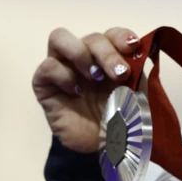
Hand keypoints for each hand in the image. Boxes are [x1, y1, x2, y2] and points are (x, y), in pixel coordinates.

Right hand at [32, 27, 141, 153]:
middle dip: (107, 53)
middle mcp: (86, 57)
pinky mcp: (45, 86)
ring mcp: (64, 68)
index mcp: (110, 55)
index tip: (133, 48)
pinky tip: (76, 92)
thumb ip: (135, 67)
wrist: (107, 146)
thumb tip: (135, 47)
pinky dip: (63, 75)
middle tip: (119, 75)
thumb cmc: (123, 115)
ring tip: (95, 77)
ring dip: (80, 54)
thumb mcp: (136, 89)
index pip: (112, 34)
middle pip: (91, 36)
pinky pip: (46, 66)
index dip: (122, 36)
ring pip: (59, 38)